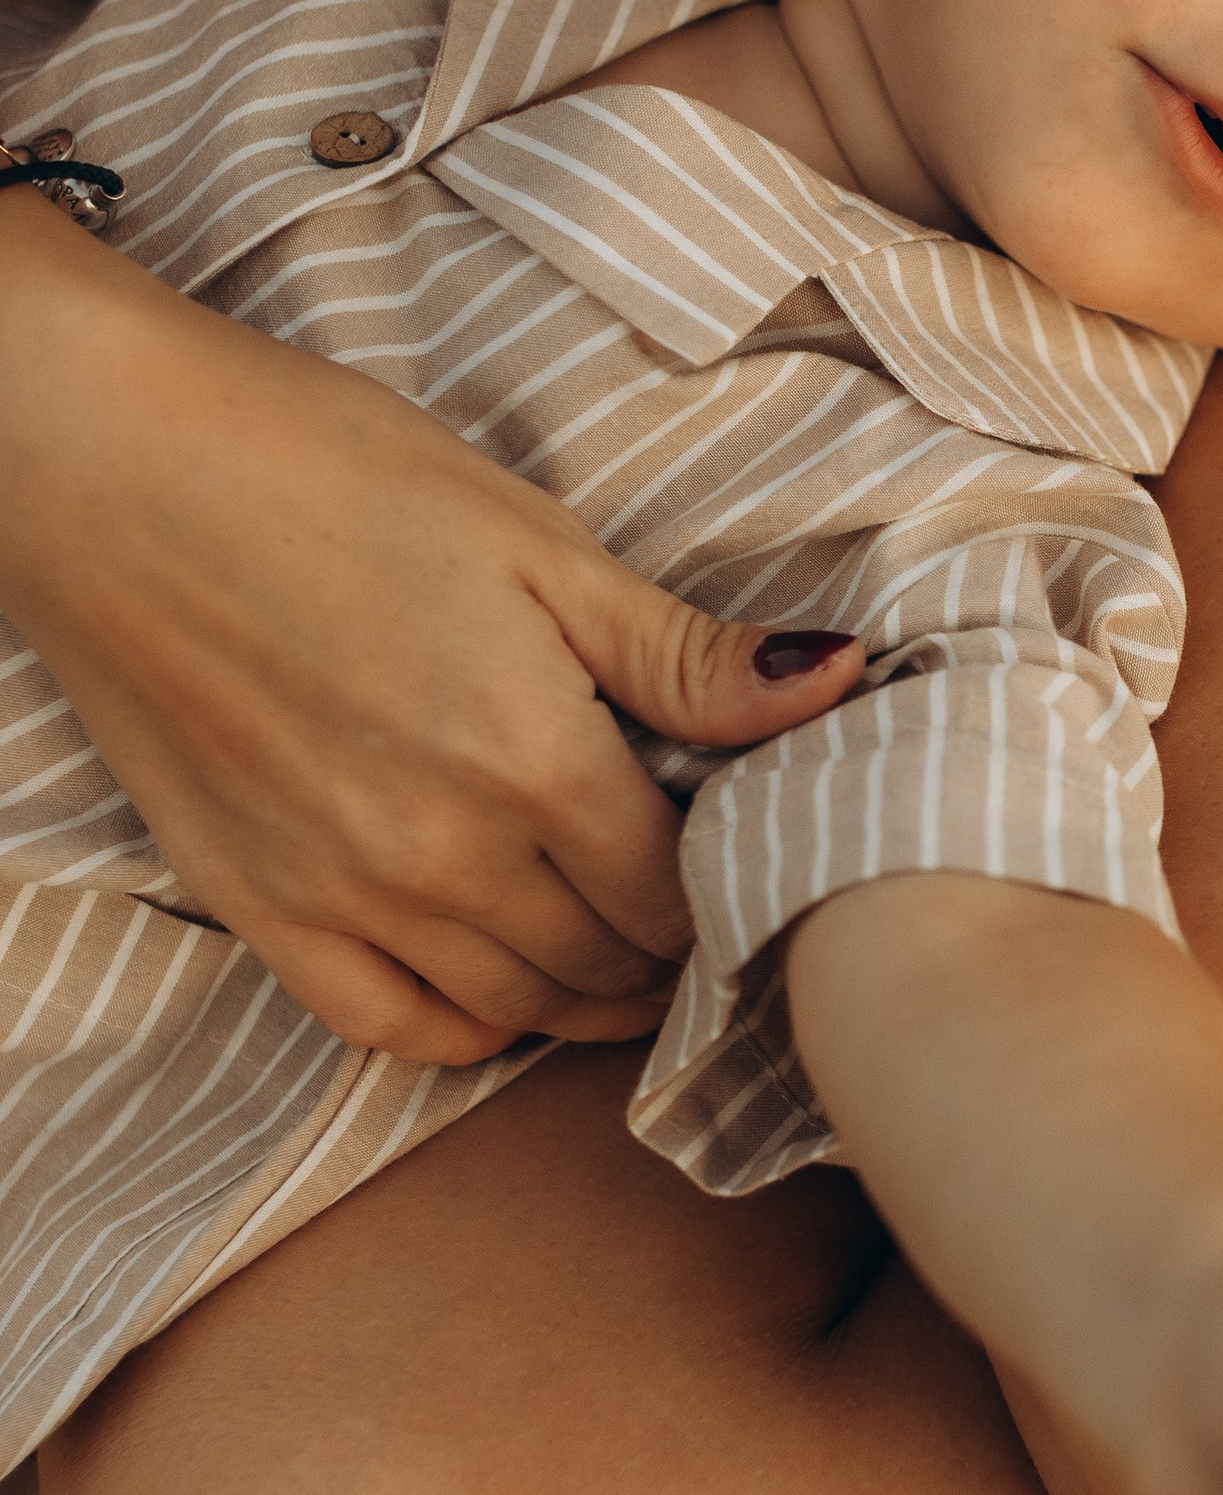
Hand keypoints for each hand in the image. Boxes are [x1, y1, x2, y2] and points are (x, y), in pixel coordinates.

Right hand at [0, 203, 861, 1064]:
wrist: (116, 468)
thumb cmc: (331, 474)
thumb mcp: (535, 542)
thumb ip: (683, 652)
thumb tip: (834, 684)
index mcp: (531, 759)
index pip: (676, 893)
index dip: (729, 891)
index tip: (749, 865)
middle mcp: (442, 854)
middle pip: (606, 965)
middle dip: (670, 950)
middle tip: (699, 910)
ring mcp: (342, 894)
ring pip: (513, 1010)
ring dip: (585, 997)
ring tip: (622, 951)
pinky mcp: (255, 904)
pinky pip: (387, 1026)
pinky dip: (463, 1025)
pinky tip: (499, 980)